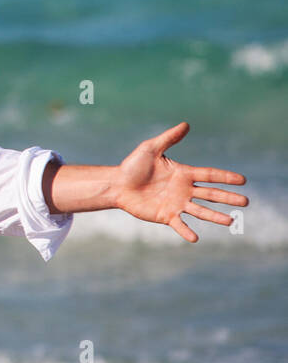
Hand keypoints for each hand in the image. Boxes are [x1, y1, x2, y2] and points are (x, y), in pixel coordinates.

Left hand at [114, 122, 247, 241]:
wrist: (117, 184)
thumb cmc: (133, 166)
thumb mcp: (150, 149)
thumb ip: (169, 138)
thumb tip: (186, 124)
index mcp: (183, 174)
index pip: (209, 175)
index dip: (225, 177)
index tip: (242, 180)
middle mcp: (184, 190)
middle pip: (211, 194)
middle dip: (228, 198)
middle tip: (246, 201)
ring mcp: (177, 204)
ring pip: (200, 211)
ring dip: (215, 216)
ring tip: (230, 221)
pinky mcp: (166, 215)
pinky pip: (179, 224)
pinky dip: (187, 231)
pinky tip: (195, 238)